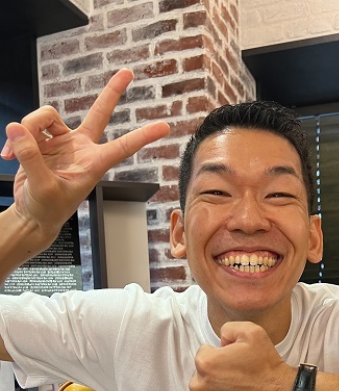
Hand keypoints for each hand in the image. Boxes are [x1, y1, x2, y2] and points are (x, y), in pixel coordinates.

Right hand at [1, 69, 168, 252]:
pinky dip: (15, 138)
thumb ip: (32, 157)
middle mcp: (81, 148)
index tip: (165, 127)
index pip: (123, 146)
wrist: (32, 212)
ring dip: (28, 127)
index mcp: (93, 164)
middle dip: (112, 92)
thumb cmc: (47, 208)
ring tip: (14, 151)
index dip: (143, 136)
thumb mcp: (43, 187)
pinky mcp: (42, 140)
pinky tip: (8, 154)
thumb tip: (18, 128)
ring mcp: (62, 142)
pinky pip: (29, 125)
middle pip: (99, 113)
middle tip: (128, 72)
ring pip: (46, 116)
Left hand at [189, 321, 295, 390]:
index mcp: (205, 363)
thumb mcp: (251, 331)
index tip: (235, 361)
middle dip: (216, 374)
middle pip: (201, 375)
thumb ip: (228, 328)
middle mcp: (199, 387)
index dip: (221, 354)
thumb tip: (220, 341)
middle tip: (238, 377)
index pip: (204, 353)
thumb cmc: (267, 367)